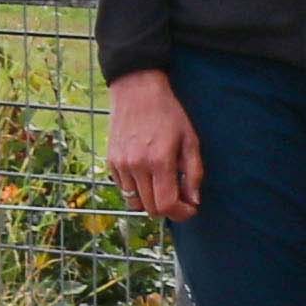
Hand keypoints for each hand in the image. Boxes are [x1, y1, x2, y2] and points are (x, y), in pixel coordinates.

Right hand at [103, 69, 202, 221]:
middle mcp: (137, 166)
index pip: (167, 204)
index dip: (181, 213)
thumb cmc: (168, 113)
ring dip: (150, 201)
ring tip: (160, 187)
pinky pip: (123, 189)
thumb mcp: (190, 139)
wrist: (137, 91)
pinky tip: (146, 175)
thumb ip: (194, 172)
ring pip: (135, 203)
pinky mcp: (111, 162)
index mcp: (160, 161)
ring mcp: (121, 165)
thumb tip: (194, 200)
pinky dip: (136, 190)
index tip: (190, 209)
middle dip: (168, 209)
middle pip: (151, 208)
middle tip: (179, 198)